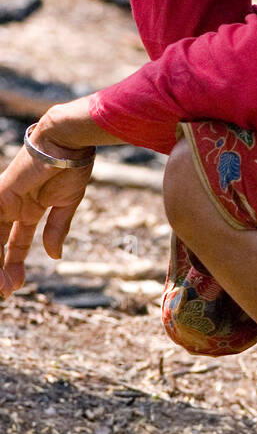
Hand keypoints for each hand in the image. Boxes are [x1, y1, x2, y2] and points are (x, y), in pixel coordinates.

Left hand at [0, 134, 93, 298]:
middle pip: (1, 244)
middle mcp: (13, 207)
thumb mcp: (67, 204)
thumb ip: (57, 229)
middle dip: (4, 269)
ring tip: (5, 288)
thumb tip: (54, 256)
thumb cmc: (72, 166)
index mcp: (30, 208)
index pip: (16, 242)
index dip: (15, 263)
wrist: (68, 142)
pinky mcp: (0, 195)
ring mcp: (4, 201)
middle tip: (9, 292)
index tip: (17, 285)